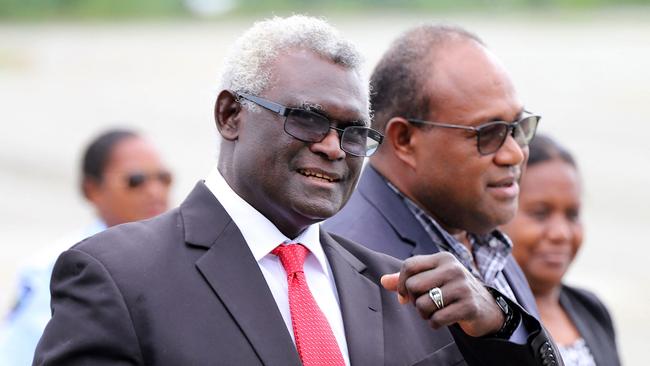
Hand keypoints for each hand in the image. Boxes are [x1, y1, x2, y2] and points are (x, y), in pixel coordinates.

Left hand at [380, 252, 504, 336]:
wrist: (486, 307)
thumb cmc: (452, 290)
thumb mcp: (432, 279)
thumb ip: (408, 279)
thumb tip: (383, 281)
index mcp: (443, 258)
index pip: (409, 266)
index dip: (401, 283)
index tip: (405, 294)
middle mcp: (453, 269)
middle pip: (413, 286)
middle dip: (413, 300)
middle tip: (425, 303)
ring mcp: (462, 287)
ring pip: (422, 305)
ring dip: (424, 314)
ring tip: (435, 311)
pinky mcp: (469, 306)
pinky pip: (436, 319)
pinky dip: (435, 323)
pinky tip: (444, 319)